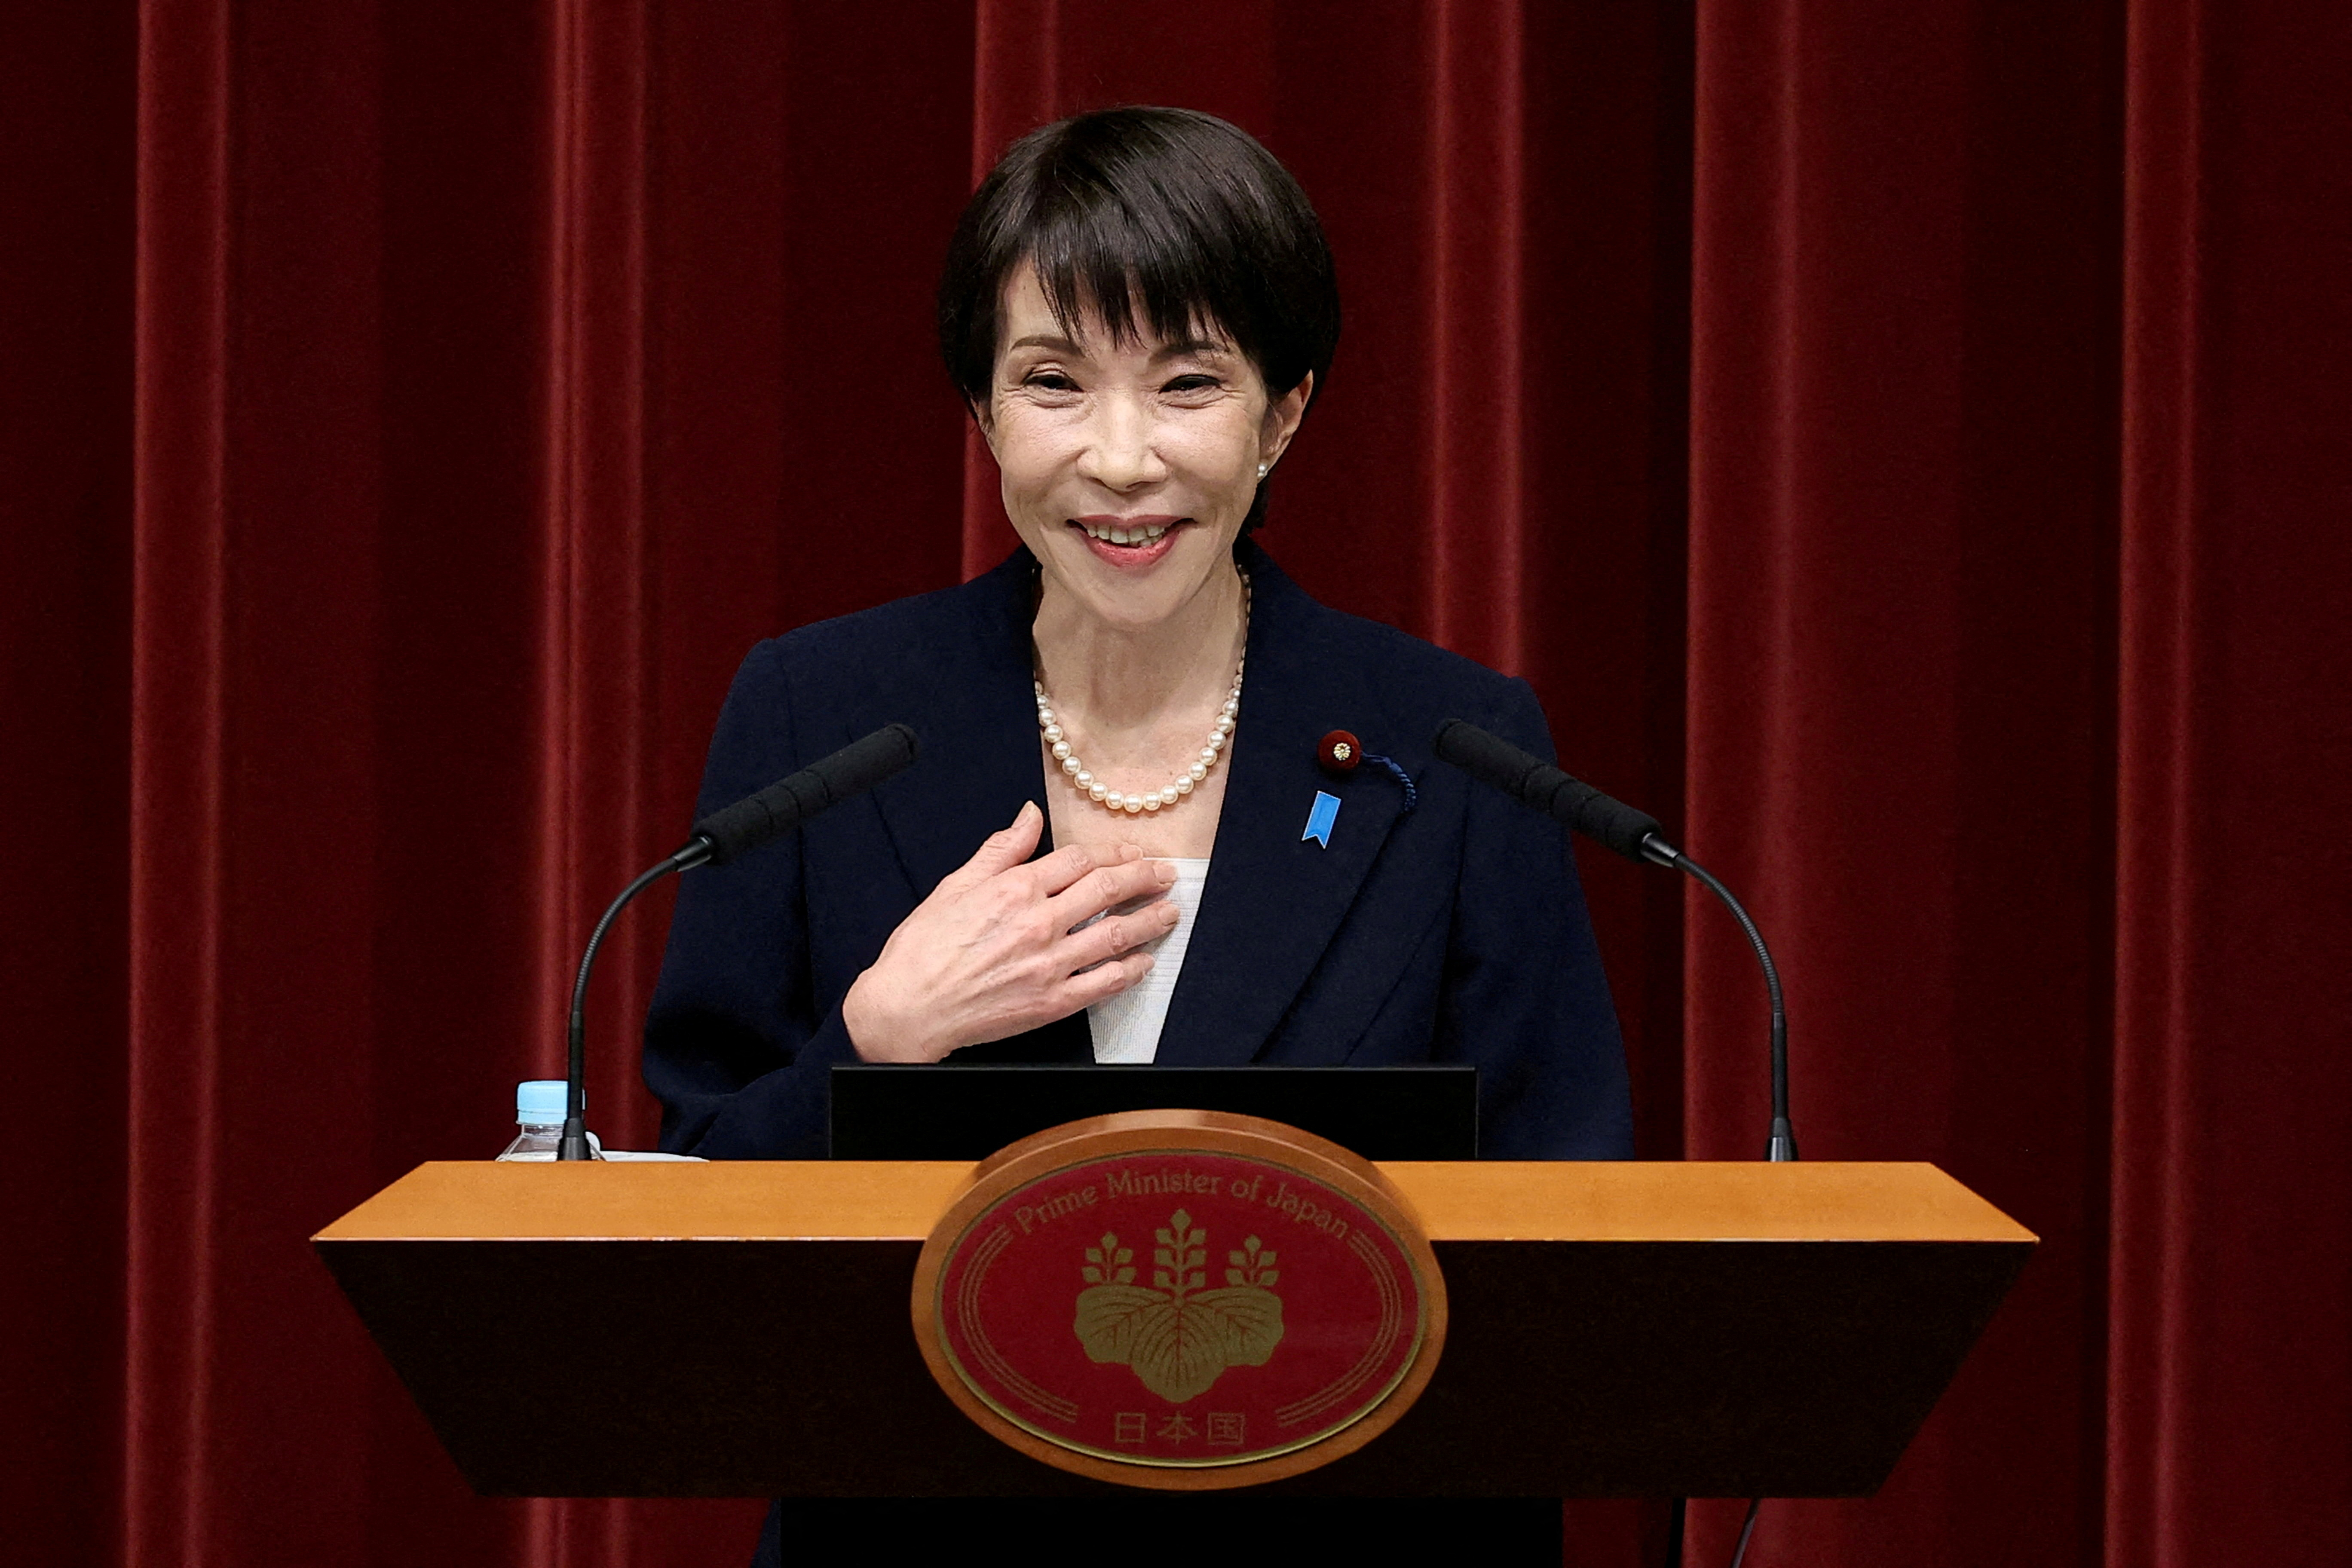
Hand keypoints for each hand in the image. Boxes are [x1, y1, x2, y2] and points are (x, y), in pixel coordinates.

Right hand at [842, 801, 1179, 1062]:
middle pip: (1107, 889)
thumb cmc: (923, 949)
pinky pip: (1105, 983)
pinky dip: (1131, 971)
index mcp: (1015, 889)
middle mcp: (1038, 922)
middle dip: (1144, 878)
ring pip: (1116, 935)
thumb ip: (1001, 849)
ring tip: (1171, 912)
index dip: (1111, 852)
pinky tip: (1145, 962)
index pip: (1079, 859)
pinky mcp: (1052, 1002)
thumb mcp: (956, 885)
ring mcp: (1049, 964)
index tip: (1130, 852)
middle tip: (1166, 874)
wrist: (907, 1008)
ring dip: (1151, 921)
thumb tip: (1031, 814)